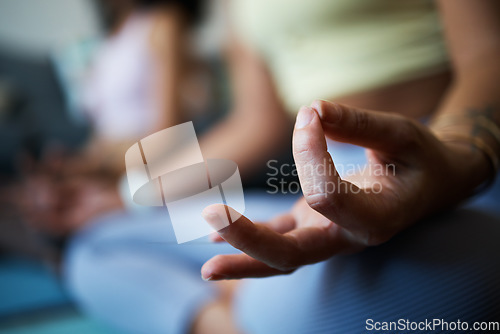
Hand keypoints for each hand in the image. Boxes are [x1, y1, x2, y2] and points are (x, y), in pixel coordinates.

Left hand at [201, 100, 487, 279]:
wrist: (432, 185)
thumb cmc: (422, 159)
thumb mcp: (403, 135)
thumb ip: (359, 124)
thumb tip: (311, 108)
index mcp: (378, 217)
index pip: (327, 195)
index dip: (310, 152)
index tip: (313, 114)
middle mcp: (348, 237)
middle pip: (294, 254)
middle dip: (252, 241)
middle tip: (213, 215)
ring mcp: (328, 235)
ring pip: (283, 258)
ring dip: (244, 258)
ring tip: (206, 266)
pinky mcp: (315, 225)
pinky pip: (280, 238)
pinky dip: (249, 239)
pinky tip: (214, 238)